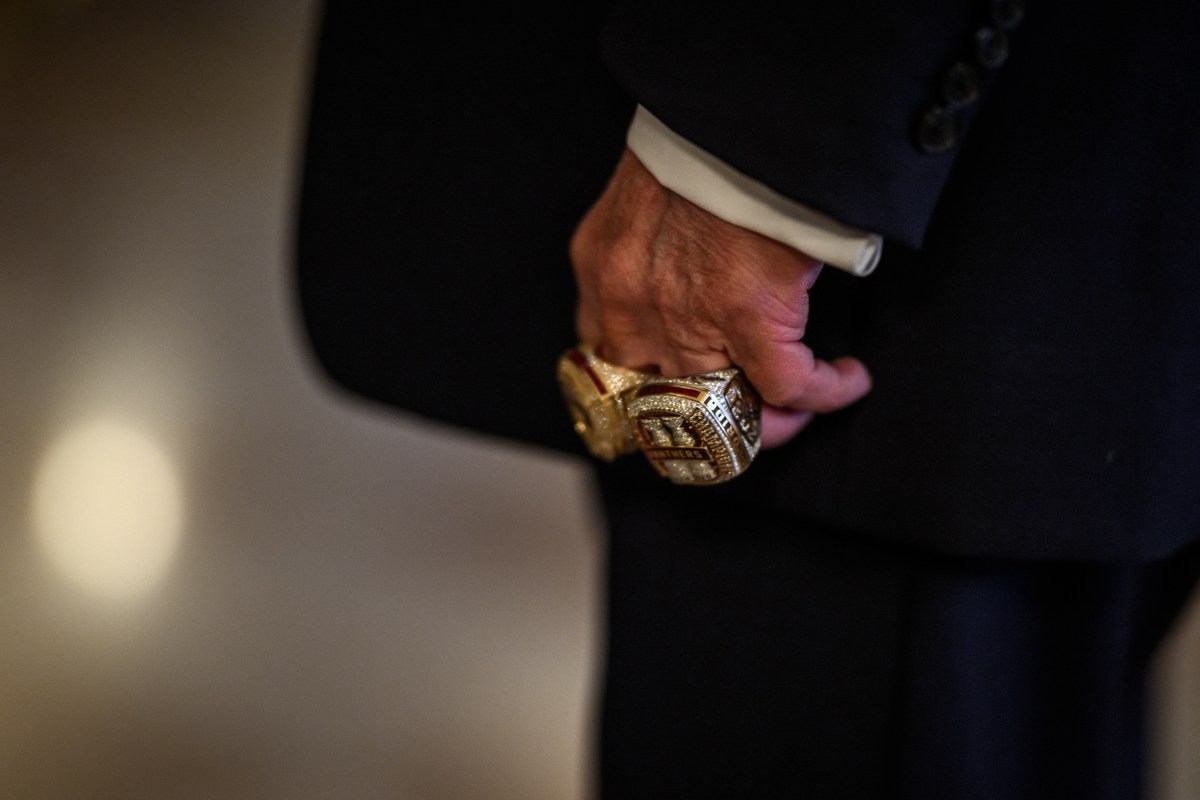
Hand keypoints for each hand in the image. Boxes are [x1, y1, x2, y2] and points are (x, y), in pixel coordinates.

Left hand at [569, 149, 871, 448]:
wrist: (733, 113)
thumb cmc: (699, 140)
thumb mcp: (645, 194)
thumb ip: (648, 243)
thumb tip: (691, 271)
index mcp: (602, 269)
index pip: (610, 358)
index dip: (653, 387)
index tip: (688, 389)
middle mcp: (630, 308)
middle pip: (663, 405)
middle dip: (711, 418)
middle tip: (753, 414)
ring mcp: (685, 322)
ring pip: (724, 409)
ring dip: (770, 417)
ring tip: (801, 407)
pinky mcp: (746, 318)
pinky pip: (787, 386)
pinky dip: (823, 392)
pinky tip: (848, 378)